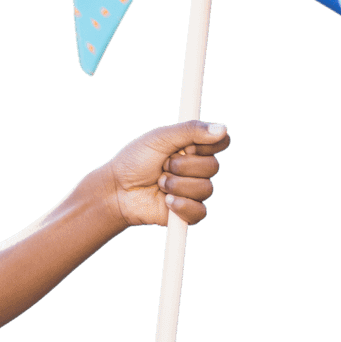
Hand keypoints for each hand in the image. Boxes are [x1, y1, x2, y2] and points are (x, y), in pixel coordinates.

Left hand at [102, 120, 229, 227]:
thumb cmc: (135, 160)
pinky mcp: (189, 212)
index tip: (190, 145)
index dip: (209, 144)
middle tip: (164, 164)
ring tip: (159, 182)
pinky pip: (200, 211)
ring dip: (177, 184)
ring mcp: (194, 190)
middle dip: (183, 165)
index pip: (220, 142)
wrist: (117, 189)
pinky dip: (181, 205)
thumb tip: (223, 129)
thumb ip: (190, 131)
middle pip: (214, 166)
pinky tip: (165, 200)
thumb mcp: (160, 138)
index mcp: (192, 147)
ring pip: (206, 189)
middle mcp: (197, 168)